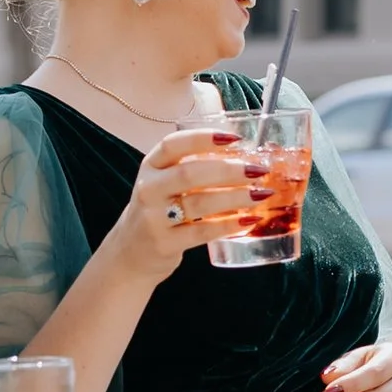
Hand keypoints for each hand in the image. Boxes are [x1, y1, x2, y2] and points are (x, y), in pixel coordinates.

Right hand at [118, 124, 264, 278]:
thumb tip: (245, 156)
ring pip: (199, 203)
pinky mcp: (164, 243)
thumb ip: (193, 168)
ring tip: (261, 194)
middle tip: (258, 170)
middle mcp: (149, 189)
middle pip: (189, 173)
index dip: (203, 138)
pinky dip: (228, 225)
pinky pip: (202, 232)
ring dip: (235, 197)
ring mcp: (154, 217)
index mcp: (151, 166)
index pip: (173, 144)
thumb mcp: (164, 183)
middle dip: (228, 170)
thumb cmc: (159, 211)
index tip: (235, 138)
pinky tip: (249, 220)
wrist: (130, 253)